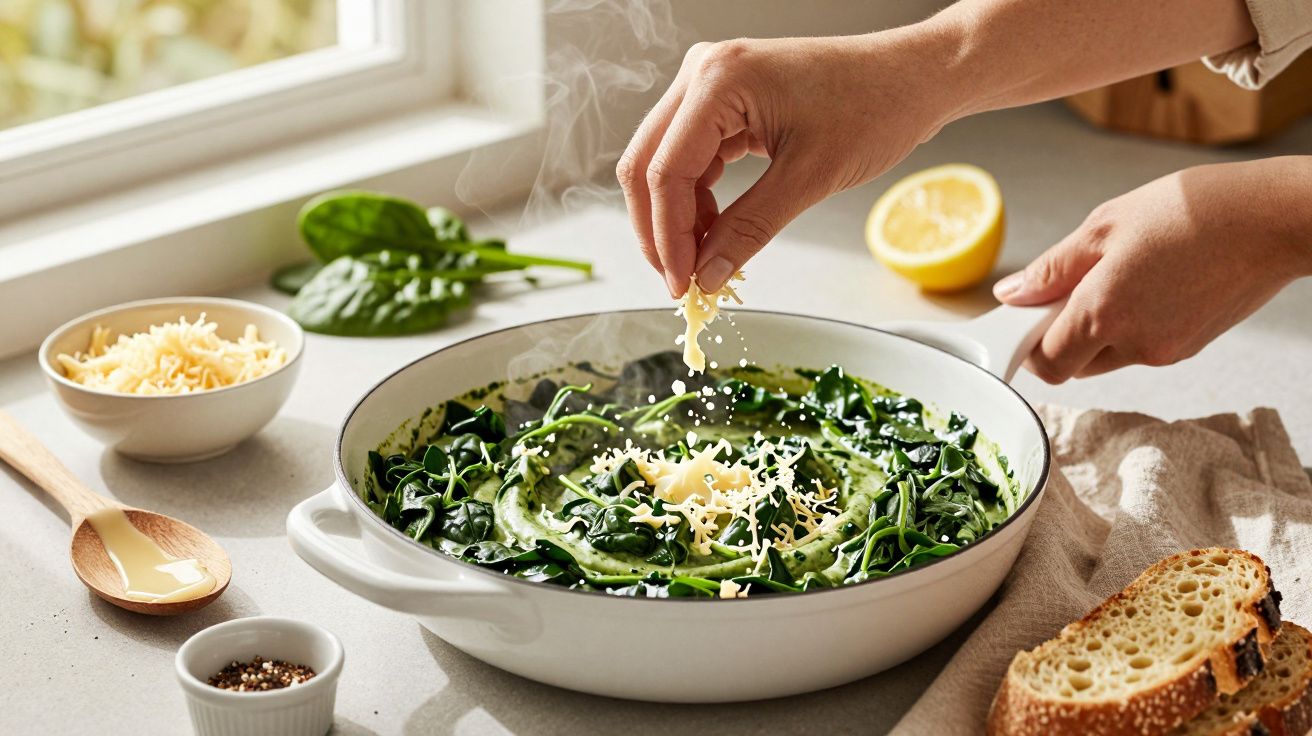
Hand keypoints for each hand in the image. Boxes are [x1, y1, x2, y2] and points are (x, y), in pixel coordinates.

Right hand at [616, 32, 957, 296]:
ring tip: (704, 260)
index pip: (665, 171)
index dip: (667, 237)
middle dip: (660, 230)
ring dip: (678, 217)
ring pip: (663, 163)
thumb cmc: (876, 106)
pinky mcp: (724, 101)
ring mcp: (711, 84)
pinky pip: (691, 157)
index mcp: (719, 81)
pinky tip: (717, 231)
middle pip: (646, 164)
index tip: (681, 284)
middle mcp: (703, 73)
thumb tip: (707, 274)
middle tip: (681, 280)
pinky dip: (698, 199)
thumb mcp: (810, 178)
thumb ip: (749, 229)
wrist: (913, 76)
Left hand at [994, 157, 1311, 382]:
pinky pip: (1141, 346)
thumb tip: (1011, 295)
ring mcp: (1165, 351)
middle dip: (1061, 334)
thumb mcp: (1105, 225)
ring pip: (1107, 356)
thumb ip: (1052, 268)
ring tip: (1119, 274)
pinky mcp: (1189, 347)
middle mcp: (1134, 344)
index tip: (1027, 314)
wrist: (1274, 219)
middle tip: (1072, 285)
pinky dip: (1132, 324)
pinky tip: (1150, 282)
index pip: (1046, 362)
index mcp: (1103, 313)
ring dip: (1097, 328)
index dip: (1028, 342)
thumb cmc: (1193, 211)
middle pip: (1074, 364)